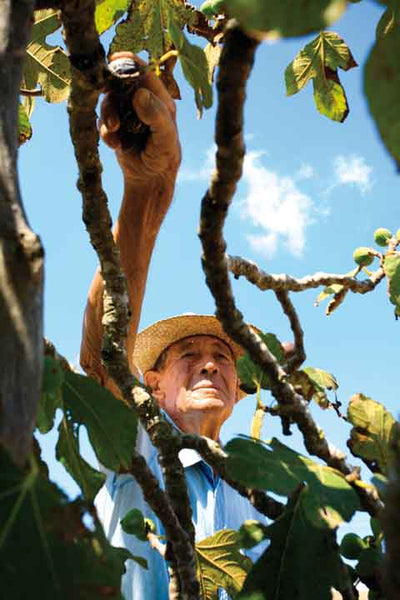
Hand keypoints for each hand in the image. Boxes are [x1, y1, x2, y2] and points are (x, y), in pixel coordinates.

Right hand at [99, 52, 180, 186]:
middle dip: (111, 92)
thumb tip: (139, 94)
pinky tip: (115, 145)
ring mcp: (127, 114)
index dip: (129, 62)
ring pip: (108, 102)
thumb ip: (156, 115)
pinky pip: (103, 122)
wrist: (150, 178)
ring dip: (108, 115)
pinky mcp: (115, 127)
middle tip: (105, 94)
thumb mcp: (166, 136)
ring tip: (114, 131)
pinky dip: (106, 133)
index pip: (143, 72)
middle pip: (119, 84)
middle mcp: (141, 102)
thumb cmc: (164, 155)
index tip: (114, 60)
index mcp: (158, 98)